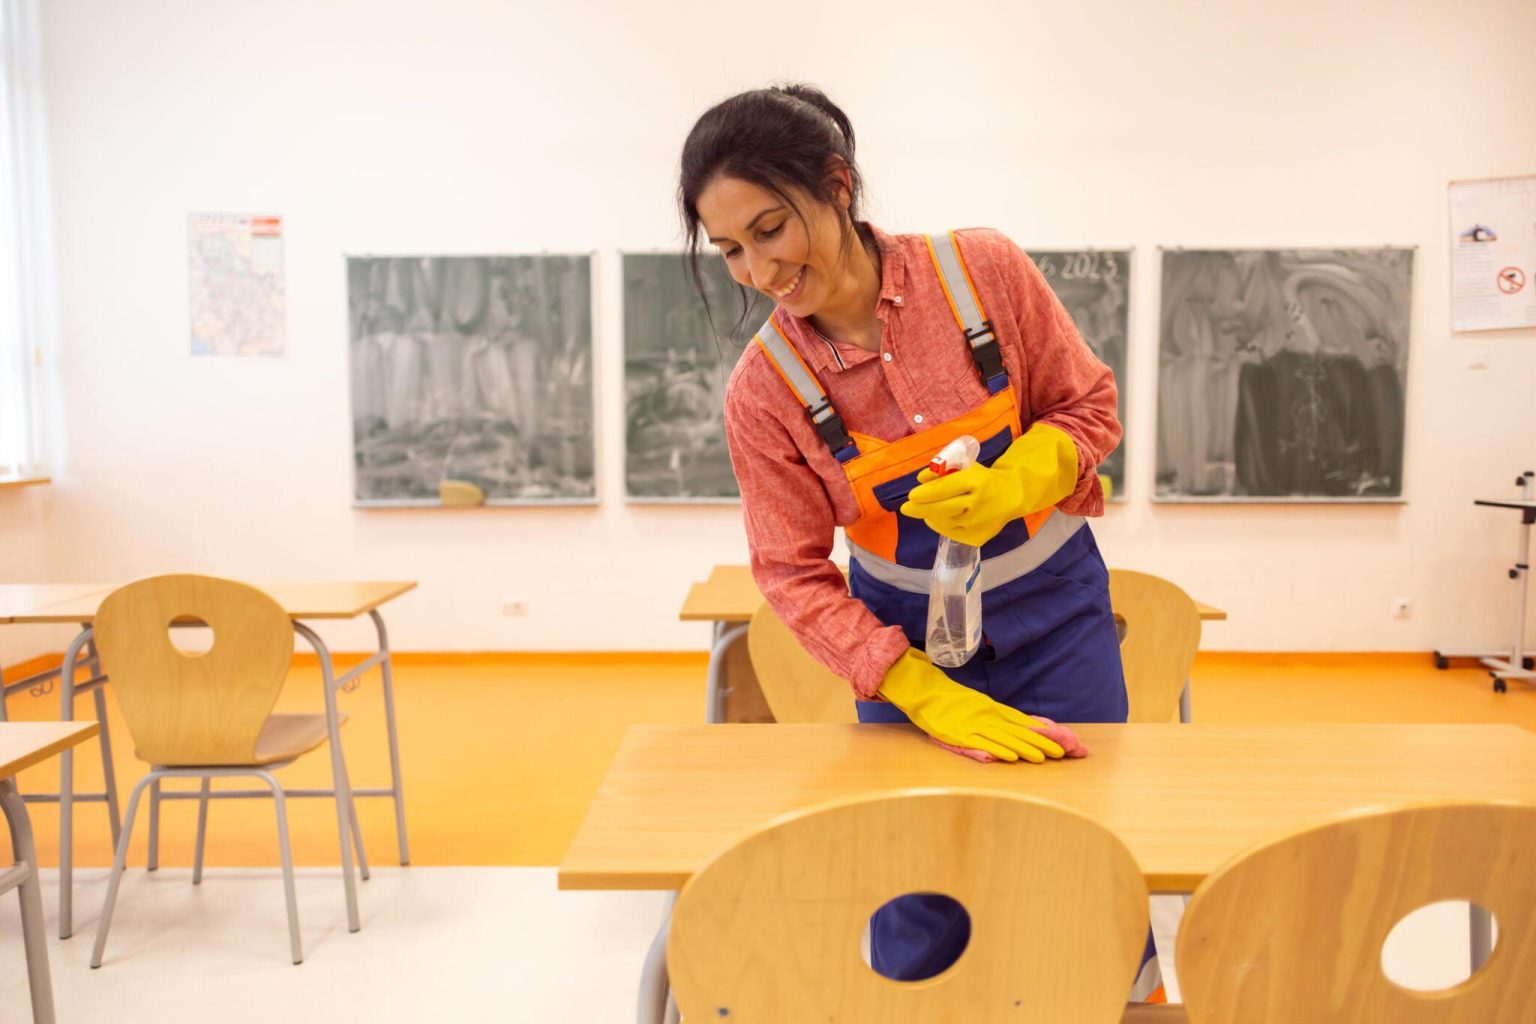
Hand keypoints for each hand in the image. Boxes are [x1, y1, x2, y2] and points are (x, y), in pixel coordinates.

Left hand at [899, 423, 1078, 545]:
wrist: (1012, 496)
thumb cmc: (983, 479)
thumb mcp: (966, 468)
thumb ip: (943, 471)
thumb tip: (920, 479)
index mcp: (977, 480)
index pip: (946, 488)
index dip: (927, 493)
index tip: (911, 495)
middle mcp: (978, 503)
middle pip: (943, 508)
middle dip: (921, 508)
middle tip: (906, 508)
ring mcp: (978, 523)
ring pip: (944, 522)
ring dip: (930, 515)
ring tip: (923, 510)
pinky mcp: (977, 537)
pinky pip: (950, 532)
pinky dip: (940, 524)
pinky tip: (936, 518)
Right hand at [928, 714, 1089, 762]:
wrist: (927, 693)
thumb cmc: (955, 701)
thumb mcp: (982, 704)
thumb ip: (1002, 715)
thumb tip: (1029, 725)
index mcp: (994, 709)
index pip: (1023, 722)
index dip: (1042, 732)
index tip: (1062, 740)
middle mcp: (988, 717)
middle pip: (1018, 731)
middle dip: (1040, 742)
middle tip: (1061, 752)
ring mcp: (974, 725)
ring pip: (1003, 738)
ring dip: (1023, 748)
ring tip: (1041, 758)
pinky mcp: (959, 735)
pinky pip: (980, 744)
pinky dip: (996, 750)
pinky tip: (1010, 757)